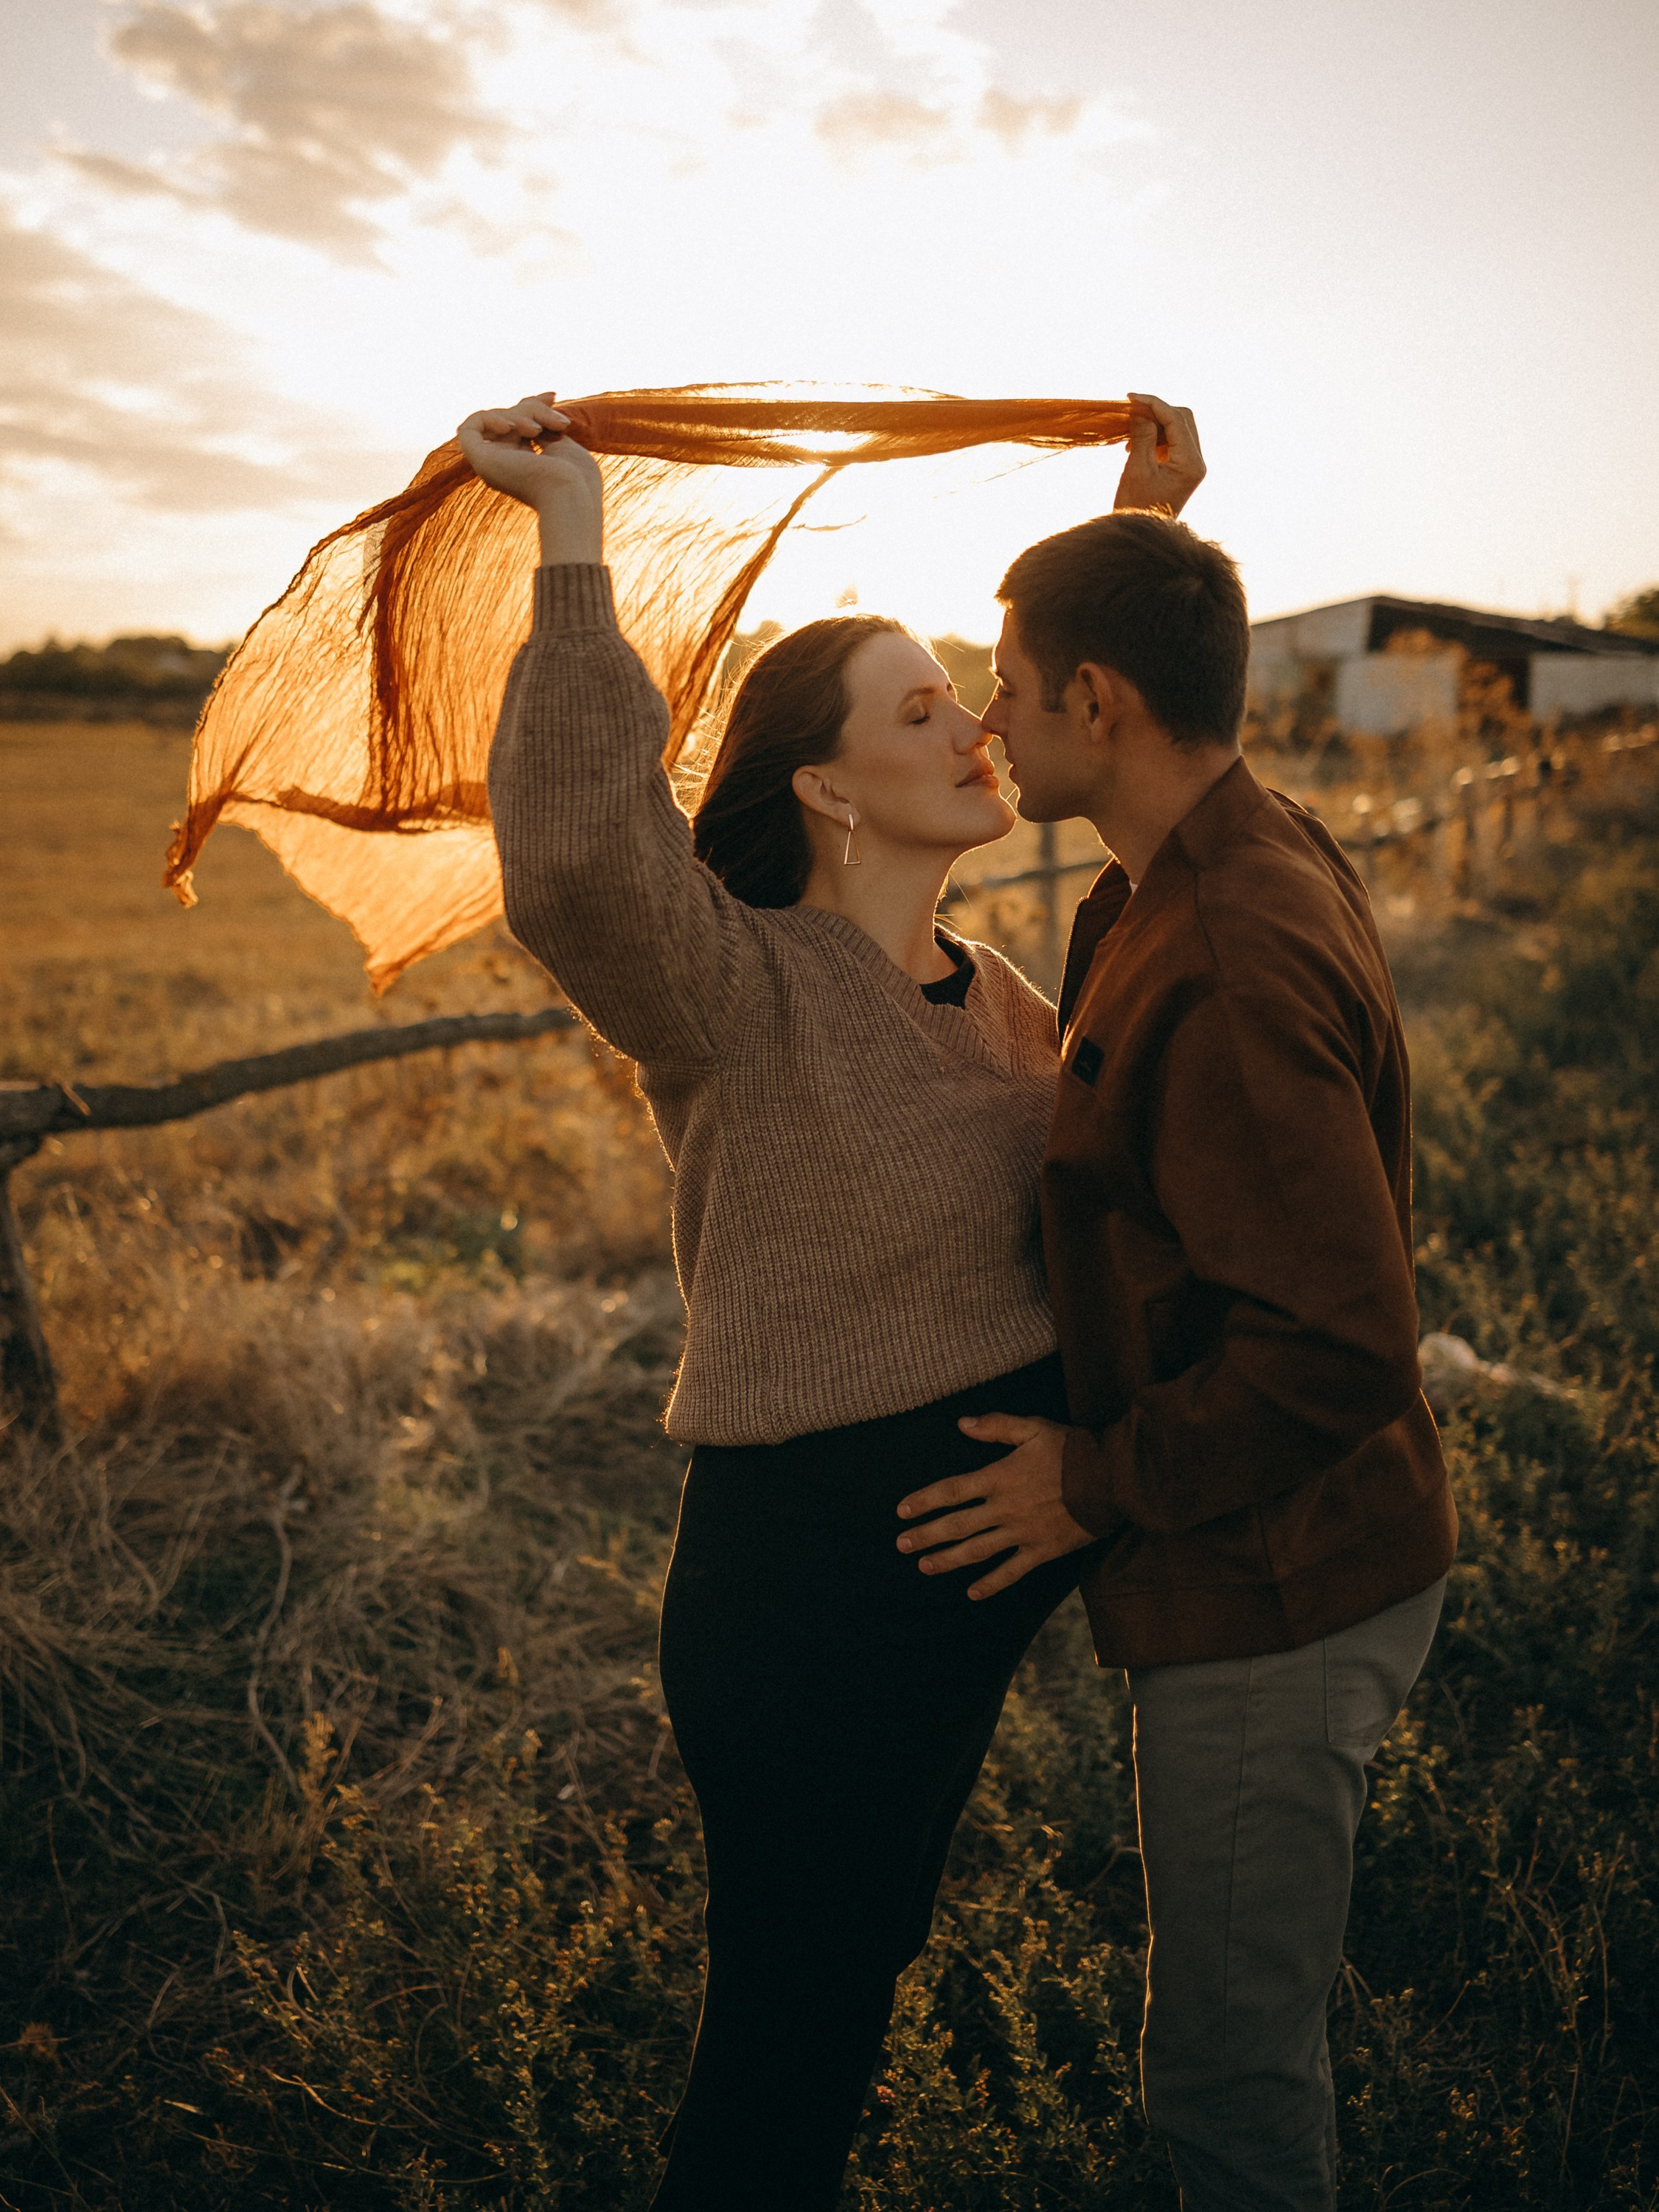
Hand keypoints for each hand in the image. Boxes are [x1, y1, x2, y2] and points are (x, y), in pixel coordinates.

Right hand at [455, 392, 603, 563]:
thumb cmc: (576, 478)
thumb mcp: (562, 441)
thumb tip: (539, 400)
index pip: (517, 423)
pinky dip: (489, 419)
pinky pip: (469, 428)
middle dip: (534, 408)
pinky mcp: (481, 461)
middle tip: (559, 422)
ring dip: (522, 414)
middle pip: (509, 417)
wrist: (570, 496)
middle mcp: (505, 465)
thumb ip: (543, 424)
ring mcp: (492, 464)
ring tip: (540, 431)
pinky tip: (509, 428)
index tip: (553, 396)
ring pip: (496, 419)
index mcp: (524, 464)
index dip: (533, 404)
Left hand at [895, 1413, 1093, 1599]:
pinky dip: (991, 1584)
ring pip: (977, 1551)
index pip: (951, 1491)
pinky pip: (1011, 1572)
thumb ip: (996, 1426)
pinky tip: (972, 1593)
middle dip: (926, 1535)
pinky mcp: (1042, 1551)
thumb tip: (961, 1423)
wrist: (1112, 1480)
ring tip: (924, 1567)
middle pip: (957, 1525)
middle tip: (901, 1545)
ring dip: (948, 1560)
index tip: (901, 1511)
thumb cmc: (1072, 1450)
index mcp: (999, 1477)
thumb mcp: (1033, 1428)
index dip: (924, 1501)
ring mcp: (1022, 1533)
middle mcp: (1005, 1509)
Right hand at [1114, 393, 1205, 518]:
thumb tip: (1140, 408)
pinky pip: (1172, 441)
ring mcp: (1191, 466)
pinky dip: (1155, 436)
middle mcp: (1197, 462)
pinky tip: (1135, 445)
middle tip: (1131, 412)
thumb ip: (1141, 435)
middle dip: (1157, 411)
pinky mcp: (1183, 469)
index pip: (1176, 419)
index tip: (1130, 397)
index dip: (1153, 403)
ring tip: (1130, 435)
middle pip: (1182, 419)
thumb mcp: (1136, 468)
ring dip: (1154, 424)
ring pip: (1178, 427)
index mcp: (1191, 464)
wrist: (1139, 537)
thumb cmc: (1136, 508)